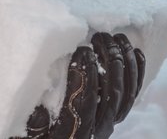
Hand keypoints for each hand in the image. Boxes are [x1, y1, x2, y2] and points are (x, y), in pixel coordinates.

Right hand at [24, 32, 144, 138]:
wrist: (58, 138)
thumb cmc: (37, 130)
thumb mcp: (29, 123)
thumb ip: (35, 112)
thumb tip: (43, 94)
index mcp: (70, 132)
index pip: (83, 103)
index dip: (85, 75)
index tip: (82, 50)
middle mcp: (94, 131)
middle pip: (110, 95)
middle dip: (108, 61)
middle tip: (99, 37)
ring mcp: (108, 122)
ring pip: (125, 93)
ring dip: (123, 62)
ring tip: (115, 38)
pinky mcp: (116, 114)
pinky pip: (133, 93)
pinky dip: (137, 71)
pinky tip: (135, 51)